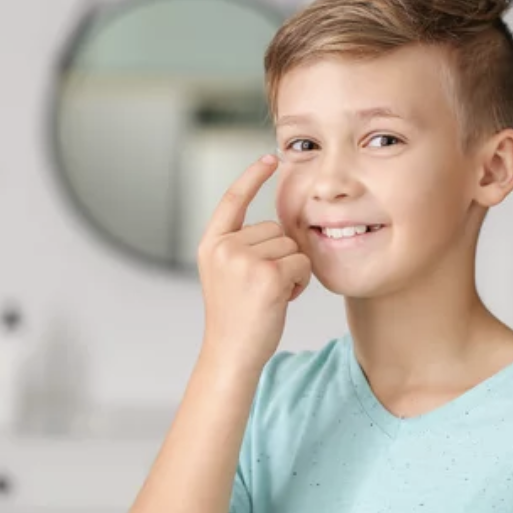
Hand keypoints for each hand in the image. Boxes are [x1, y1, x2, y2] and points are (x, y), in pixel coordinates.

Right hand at [197, 155, 310, 373]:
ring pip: (291, 246)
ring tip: (270, 295)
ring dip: (291, 269)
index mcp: (211, 244)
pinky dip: (300, 282)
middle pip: (274, 228)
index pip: (233, 199)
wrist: (231, 353)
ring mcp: (244, 260)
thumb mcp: (225, 273)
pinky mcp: (268, 275)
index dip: (252, 176)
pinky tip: (282, 300)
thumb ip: (241, 246)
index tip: (269, 158)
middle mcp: (224, 247)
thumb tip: (279, 227)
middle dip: (279, 255)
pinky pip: (301, 263)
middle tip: (262, 287)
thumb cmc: (236, 317)